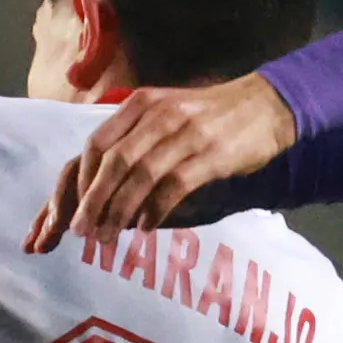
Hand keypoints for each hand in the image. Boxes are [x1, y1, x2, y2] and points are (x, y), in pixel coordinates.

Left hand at [26, 75, 298, 250]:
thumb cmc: (213, 116)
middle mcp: (159, 115)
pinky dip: (154, 210)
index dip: (80, 181)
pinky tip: (145, 228)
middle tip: (80, 233)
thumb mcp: (167, 113)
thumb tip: (100, 181)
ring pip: (139, 176)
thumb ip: (135, 138)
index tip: (72, 210)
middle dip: (92, 202)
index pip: (97, 144)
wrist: (269, 105)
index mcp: (141, 104)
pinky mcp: (212, 154)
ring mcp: (187, 133)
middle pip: (113, 162)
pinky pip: (173, 186)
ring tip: (106, 238)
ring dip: (118, 211)